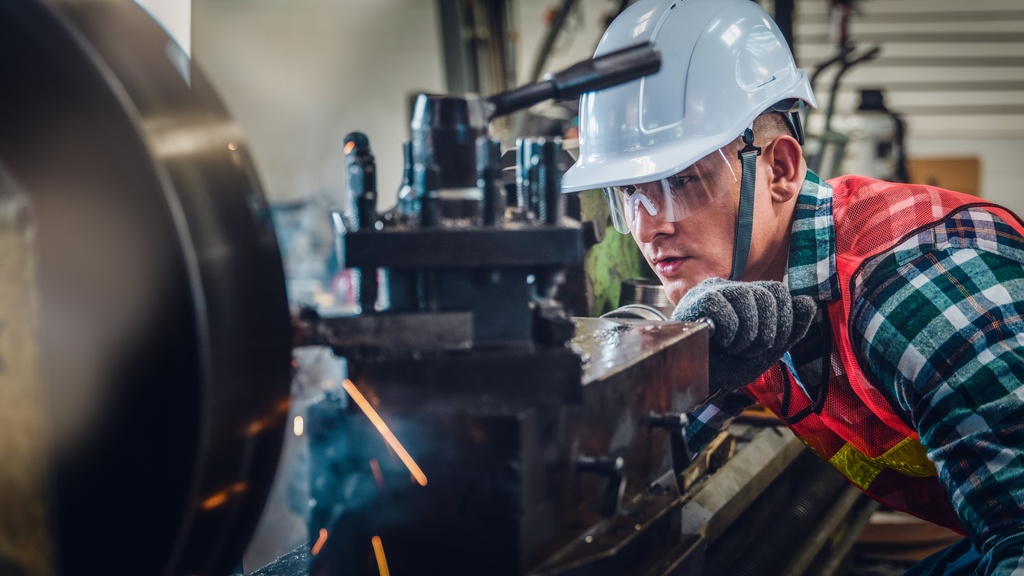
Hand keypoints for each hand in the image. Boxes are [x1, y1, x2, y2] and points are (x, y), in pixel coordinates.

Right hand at [671, 278, 816, 393]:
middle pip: (769, 293)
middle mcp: (728, 289)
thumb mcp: (766, 350)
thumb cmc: (725, 367)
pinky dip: (730, 331)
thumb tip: (808, 302)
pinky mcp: (695, 302)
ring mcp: (711, 292)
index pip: (778, 291)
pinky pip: (723, 306)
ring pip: (748, 297)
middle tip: (749, 349)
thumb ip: (790, 328)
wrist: (697, 384)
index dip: (784, 320)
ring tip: (734, 348)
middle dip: (768, 330)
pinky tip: (720, 342)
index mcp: (745, 297)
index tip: (769, 344)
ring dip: (748, 334)